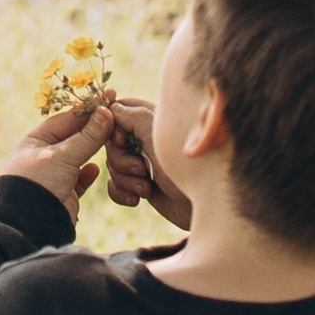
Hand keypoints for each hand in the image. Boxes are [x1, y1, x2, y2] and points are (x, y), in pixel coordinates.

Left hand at [0, 95, 116, 211]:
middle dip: (96, 127)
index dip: (89, 108)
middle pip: (75, 135)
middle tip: (118, 115)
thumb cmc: (39, 184)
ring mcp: (54, 174)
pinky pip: (80, 178)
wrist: (29, 225)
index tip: (109, 96)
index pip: (67, 118)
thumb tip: (106, 112)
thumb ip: (87, 137)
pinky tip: (98, 168)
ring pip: (80, 156)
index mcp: (36, 140)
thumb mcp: (63, 156)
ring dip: (96, 149)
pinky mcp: (64, 193)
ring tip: (115, 138)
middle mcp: (44, 154)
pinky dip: (89, 173)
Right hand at [102, 97, 191, 229]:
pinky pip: (114, 185)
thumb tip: (110, 109)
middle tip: (143, 168)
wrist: (205, 206)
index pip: (117, 111)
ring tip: (148, 187)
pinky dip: (121, 192)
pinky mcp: (141, 183)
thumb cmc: (187, 166)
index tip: (123, 140)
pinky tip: (138, 199)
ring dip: (126, 179)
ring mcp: (143, 161)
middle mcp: (146, 138)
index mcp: (152, 118)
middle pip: (110, 142)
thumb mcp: (156, 134)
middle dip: (121, 160)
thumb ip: (131, 115)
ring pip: (111, 165)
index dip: (112, 128)